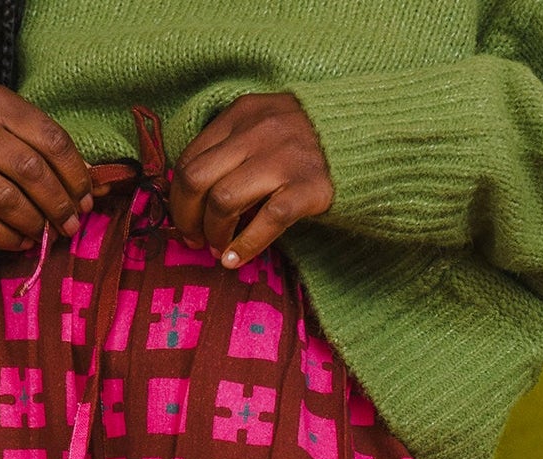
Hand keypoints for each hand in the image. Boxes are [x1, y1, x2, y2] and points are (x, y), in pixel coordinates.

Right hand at [0, 83, 90, 250]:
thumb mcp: (1, 116)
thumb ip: (40, 141)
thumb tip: (89, 181)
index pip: (50, 139)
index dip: (75, 174)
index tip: (85, 196)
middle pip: (31, 172)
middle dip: (59, 204)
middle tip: (70, 223)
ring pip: (8, 202)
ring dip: (36, 224)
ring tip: (48, 233)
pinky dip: (11, 239)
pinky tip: (23, 241)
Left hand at [170, 93, 332, 267]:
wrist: (364, 136)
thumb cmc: (305, 142)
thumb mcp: (263, 127)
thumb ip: (230, 150)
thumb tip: (192, 200)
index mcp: (241, 113)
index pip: (189, 159)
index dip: (178, 198)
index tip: (185, 222)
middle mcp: (258, 131)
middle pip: (197, 180)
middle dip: (187, 218)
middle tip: (195, 240)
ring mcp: (284, 158)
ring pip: (223, 201)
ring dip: (214, 234)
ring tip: (219, 249)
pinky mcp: (308, 186)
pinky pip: (266, 221)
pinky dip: (244, 247)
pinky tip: (235, 260)